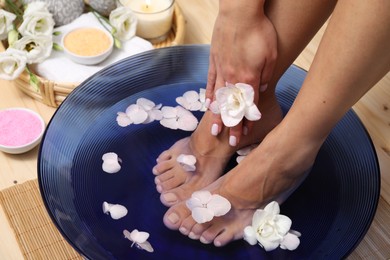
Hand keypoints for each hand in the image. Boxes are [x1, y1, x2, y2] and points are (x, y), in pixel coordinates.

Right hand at [206, 4, 276, 145]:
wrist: (239, 13)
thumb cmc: (259, 31)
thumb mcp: (271, 54)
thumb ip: (267, 75)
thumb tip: (262, 90)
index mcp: (249, 78)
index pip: (247, 106)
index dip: (245, 123)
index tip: (243, 137)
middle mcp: (233, 78)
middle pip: (232, 107)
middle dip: (231, 126)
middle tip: (228, 142)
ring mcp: (221, 70)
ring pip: (219, 98)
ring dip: (218, 116)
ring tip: (214, 130)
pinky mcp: (214, 62)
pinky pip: (211, 82)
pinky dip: (209, 95)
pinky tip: (208, 105)